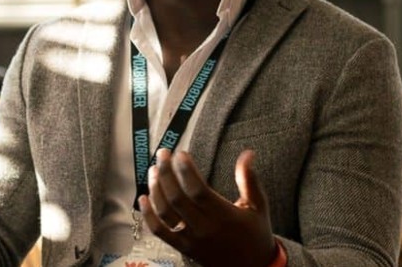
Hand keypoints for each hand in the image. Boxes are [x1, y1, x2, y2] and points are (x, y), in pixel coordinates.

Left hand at [139, 149, 277, 266]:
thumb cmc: (256, 234)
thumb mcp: (258, 207)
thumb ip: (250, 180)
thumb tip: (247, 154)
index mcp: (224, 216)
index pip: (198, 190)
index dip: (186, 170)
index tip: (180, 153)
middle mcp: (205, 228)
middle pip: (177, 198)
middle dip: (166, 173)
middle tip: (162, 154)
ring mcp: (192, 239)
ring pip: (166, 212)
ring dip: (156, 189)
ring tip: (154, 170)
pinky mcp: (183, 247)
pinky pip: (160, 231)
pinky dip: (148, 215)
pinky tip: (143, 198)